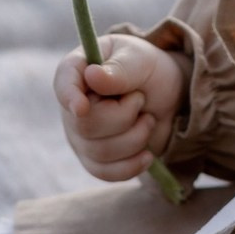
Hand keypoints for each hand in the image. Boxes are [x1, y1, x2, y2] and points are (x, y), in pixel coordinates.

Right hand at [53, 33, 183, 181]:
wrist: (170, 98)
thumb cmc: (150, 70)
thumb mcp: (142, 61)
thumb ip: (121, 69)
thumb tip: (92, 76)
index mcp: (80, 69)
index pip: (64, 82)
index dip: (69, 96)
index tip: (83, 108)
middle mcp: (73, 104)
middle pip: (85, 125)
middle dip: (125, 115)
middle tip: (141, 98)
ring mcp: (80, 135)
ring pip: (99, 152)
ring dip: (136, 137)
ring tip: (147, 118)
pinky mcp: (93, 159)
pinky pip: (104, 172)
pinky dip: (131, 165)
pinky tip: (147, 155)